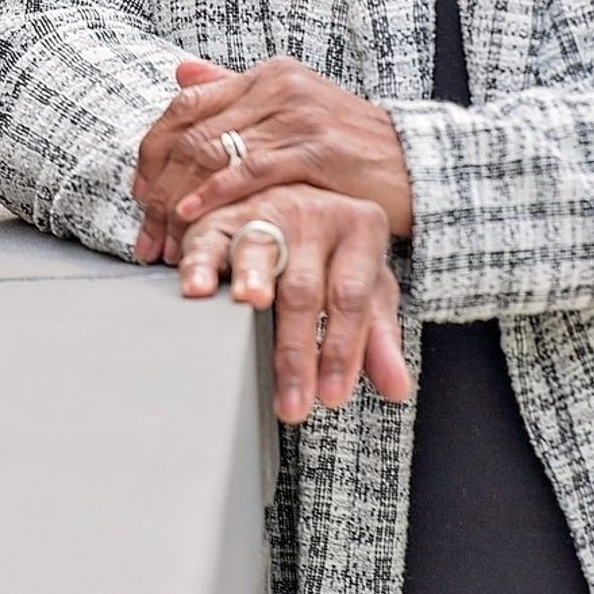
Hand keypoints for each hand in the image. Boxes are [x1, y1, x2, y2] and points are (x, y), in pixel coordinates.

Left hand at [133, 55, 414, 262]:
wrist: (416, 166)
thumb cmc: (351, 151)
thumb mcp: (292, 113)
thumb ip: (236, 92)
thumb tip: (180, 72)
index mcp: (267, 76)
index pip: (186, 105)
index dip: (152, 152)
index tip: (139, 194)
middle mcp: (278, 87)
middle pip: (191, 133)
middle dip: (157, 188)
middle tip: (146, 233)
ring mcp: (297, 115)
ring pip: (212, 153)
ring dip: (178, 201)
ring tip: (165, 239)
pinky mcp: (317, 148)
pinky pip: (250, 170)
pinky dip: (214, 194)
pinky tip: (194, 216)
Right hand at [175, 184, 410, 424]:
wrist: (303, 192)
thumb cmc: (337, 253)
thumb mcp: (368, 287)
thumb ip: (379, 338)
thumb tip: (396, 388)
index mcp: (360, 230)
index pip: (352, 297)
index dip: (343, 348)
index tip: (332, 395)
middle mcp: (315, 216)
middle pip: (304, 288)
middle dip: (296, 350)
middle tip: (291, 401)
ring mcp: (266, 212)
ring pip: (259, 251)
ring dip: (252, 278)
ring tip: (250, 306)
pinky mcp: (223, 218)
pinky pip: (209, 241)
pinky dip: (200, 265)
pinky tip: (197, 289)